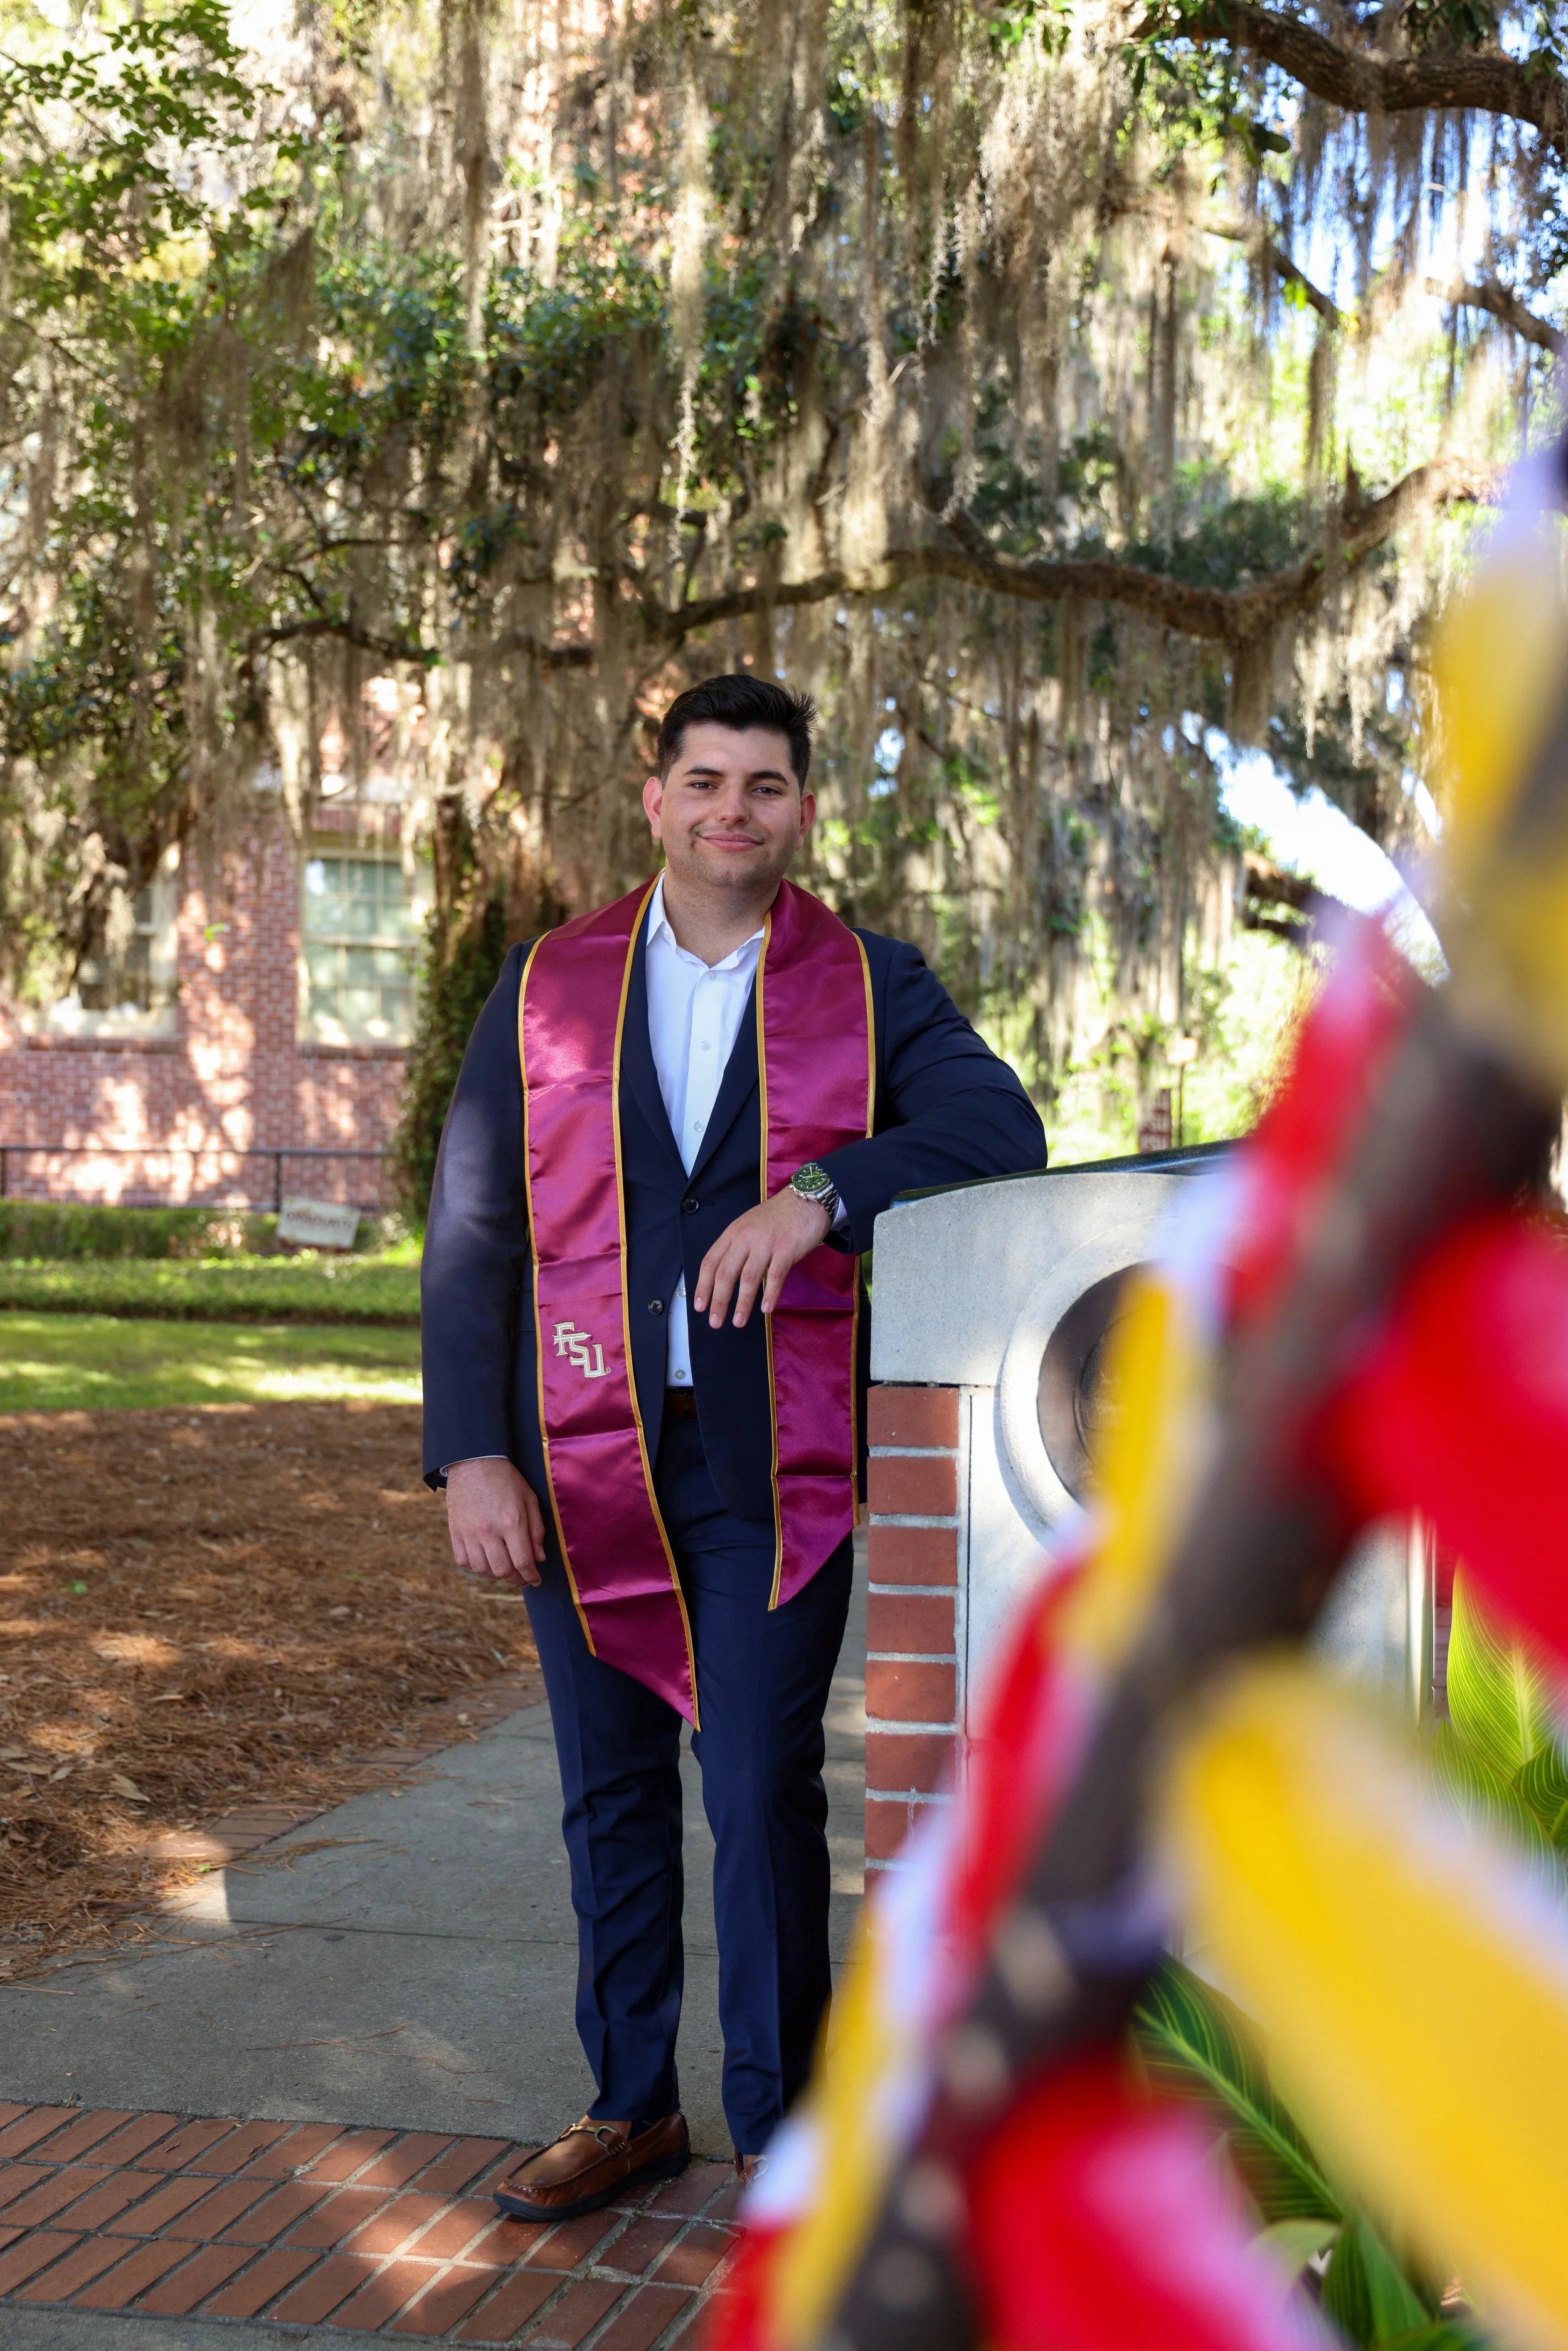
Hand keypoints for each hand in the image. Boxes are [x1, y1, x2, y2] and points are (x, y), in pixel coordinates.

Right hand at [446, 1457, 546, 1586]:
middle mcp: (489, 1530)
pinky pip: (463, 1561)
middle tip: (522, 1578)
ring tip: (505, 1569)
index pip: (522, 1562)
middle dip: (516, 1579)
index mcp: (511, 1522)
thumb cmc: (506, 1479)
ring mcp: (469, 1532)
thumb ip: (536, 1530)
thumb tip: (538, 1558)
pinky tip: (486, 1560)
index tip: (536, 1580)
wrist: (474, 1462)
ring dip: (496, 1574)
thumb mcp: (529, 1499)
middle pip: (502, 1570)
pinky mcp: (455, 1531)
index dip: (531, 1576)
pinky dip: (476, 1566)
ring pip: (482, 1569)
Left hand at [694, 1185, 831, 1329]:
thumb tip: (725, 1278)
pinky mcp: (787, 1248)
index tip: (700, 1306)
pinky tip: (766, 1309)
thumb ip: (737, 1248)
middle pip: (725, 1273)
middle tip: (715, 1322)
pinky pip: (776, 1275)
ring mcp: (766, 1243)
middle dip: (718, 1300)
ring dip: (742, 1303)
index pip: (710, 1262)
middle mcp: (745, 1238)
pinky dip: (770, 1294)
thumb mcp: (748, 1226)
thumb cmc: (777, 1217)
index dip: (702, 1286)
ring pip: (748, 1277)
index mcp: (733, 1233)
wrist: (806, 1200)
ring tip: (738, 1322)